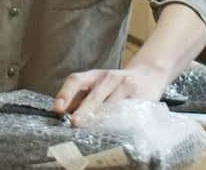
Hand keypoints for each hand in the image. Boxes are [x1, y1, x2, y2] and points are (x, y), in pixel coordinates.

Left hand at [53, 63, 168, 126]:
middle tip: (75, 123)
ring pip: (112, 105)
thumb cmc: (116, 85)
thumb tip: (64, 113)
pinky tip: (113, 129)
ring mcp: (126, 86)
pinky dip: (119, 121)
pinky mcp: (140, 96)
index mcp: (94, 75)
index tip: (58, 109)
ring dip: (101, 119)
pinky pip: (128, 112)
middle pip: (94, 95)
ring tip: (92, 129)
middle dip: (84, 110)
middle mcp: (109, 77)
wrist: (148, 75)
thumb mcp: (98, 85)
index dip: (65, 93)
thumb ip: (81, 98)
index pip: (76, 80)